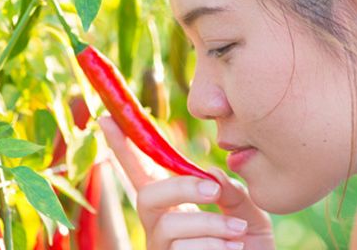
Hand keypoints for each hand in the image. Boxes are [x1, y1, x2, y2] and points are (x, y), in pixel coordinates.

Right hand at [99, 117, 274, 249]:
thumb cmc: (250, 247)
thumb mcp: (248, 214)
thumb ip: (232, 193)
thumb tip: (210, 176)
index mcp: (173, 206)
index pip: (143, 173)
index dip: (124, 148)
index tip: (106, 119)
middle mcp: (159, 227)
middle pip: (146, 196)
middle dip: (180, 187)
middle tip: (213, 191)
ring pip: (170, 226)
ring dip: (212, 226)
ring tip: (239, 233)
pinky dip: (217, 248)